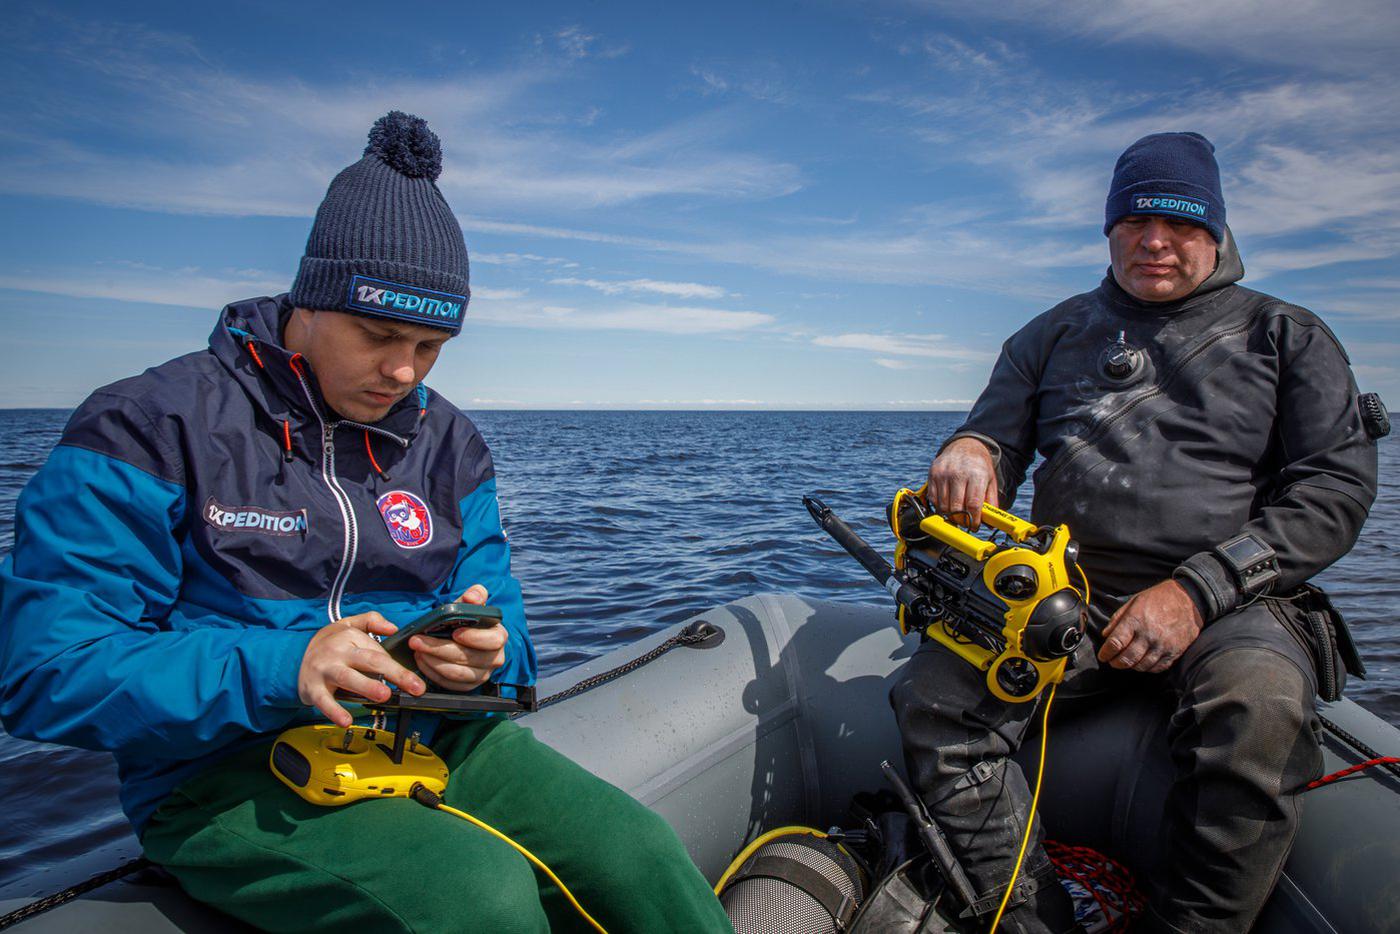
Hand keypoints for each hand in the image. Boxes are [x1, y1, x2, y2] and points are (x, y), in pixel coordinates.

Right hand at [298, 612, 425, 726]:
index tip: (416, 680)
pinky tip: (347, 720)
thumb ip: (371, 620)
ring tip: (384, 695)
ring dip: (367, 686)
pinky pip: (324, 701)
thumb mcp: (347, 624)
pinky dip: (334, 711)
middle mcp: (338, 652)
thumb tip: (393, 627)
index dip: (398, 666)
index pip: (379, 651)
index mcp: (350, 637)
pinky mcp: (313, 688)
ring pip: (348, 677)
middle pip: (370, 661)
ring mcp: (325, 670)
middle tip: (414, 686)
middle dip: (395, 674)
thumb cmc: (328, 644)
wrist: (294, 657)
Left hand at [409, 585, 508, 691]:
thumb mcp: (470, 605)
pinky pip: (450, 684)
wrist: (466, 638)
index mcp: (499, 636)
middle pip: (469, 658)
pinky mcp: (469, 686)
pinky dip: (433, 673)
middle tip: (417, 640)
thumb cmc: (468, 621)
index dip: (474, 638)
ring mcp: (483, 675)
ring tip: (417, 650)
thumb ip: (474, 596)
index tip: (455, 632)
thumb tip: (472, 596)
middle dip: (440, 649)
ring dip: (433, 662)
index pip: (493, 641)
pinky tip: (422, 661)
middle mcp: (495, 658)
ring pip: (458, 674)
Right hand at [927, 437, 998, 527]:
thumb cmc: (979, 466)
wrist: (965, 446)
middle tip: (965, 522)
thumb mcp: (990, 481)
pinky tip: (947, 505)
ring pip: (943, 505)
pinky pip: (933, 498)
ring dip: (950, 515)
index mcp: (976, 475)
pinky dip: (939, 506)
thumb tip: (990, 523)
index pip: (973, 504)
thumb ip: (991, 502)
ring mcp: (943, 473)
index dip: (973, 520)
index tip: (974, 526)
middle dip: (961, 520)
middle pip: (956, 507)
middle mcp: (958, 473)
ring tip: (957, 515)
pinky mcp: (932, 474)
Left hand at [1097, 580, 1203, 672]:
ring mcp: (1162, 645)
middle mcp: (1149, 635)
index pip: (1115, 643)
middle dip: (1116, 663)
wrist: (1189, 600)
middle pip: (1127, 659)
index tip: (1103, 655)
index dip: (1106, 653)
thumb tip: (1105, 635)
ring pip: (1141, 666)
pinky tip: (1143, 663)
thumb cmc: (1158, 599)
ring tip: (1127, 662)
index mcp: (1135, 621)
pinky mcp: (1174, 652)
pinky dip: (1147, 668)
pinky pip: (1157, 668)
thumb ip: (1118, 619)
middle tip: (1112, 662)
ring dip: (1131, 667)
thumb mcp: (1134, 602)